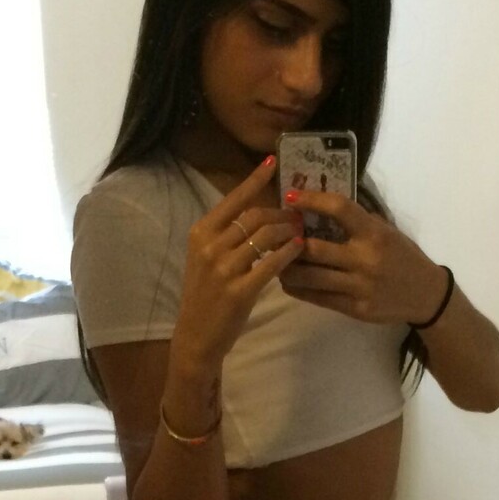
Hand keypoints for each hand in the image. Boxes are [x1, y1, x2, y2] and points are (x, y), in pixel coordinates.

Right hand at [170, 156, 304, 379]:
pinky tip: (299, 250)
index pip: (233, 199)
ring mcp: (224, 269)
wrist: (196, 336)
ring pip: (265, 236)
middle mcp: (210, 246)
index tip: (273, 163)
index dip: (255, 179)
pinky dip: (288, 254)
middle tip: (299, 216)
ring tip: (301, 233)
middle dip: (281, 213)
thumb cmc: (206, 296)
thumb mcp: (206, 259)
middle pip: (255, 215)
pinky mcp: (239, 291)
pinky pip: (271, 264)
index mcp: (201, 233)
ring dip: (288, 231)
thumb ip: (227, 235)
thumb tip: (258, 211)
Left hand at [280, 190, 448, 326]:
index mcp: (374, 233)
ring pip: (311, 277)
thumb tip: (320, 204)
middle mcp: (365, 259)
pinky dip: (299, 288)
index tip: (291, 197)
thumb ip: (357, 221)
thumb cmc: (402, 256)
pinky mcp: (355, 308)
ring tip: (274, 259)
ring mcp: (359, 287)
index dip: (312, 200)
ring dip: (287, 268)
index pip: (340, 209)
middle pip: (315, 249)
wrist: (425, 295)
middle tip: (272, 234)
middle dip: (289, 241)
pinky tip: (287, 281)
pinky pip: (319, 298)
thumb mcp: (386, 231)